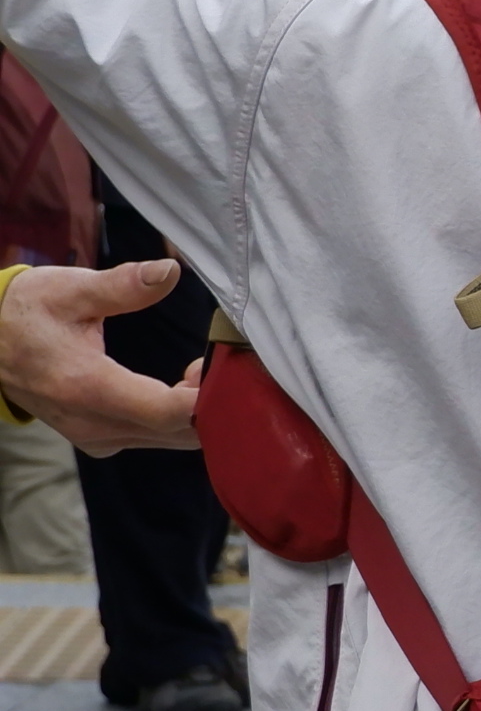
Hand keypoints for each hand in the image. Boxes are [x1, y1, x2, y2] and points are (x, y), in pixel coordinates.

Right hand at [0, 261, 200, 454]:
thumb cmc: (26, 313)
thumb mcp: (69, 289)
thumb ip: (122, 285)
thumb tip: (170, 271)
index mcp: (87, 387)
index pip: (169, 412)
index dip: (210, 395)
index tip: (225, 364)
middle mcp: (94, 423)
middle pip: (180, 431)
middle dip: (212, 400)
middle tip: (220, 360)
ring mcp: (97, 437)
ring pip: (171, 438)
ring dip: (197, 409)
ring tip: (201, 368)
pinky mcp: (99, 439)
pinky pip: (154, 437)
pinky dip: (178, 417)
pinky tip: (181, 384)